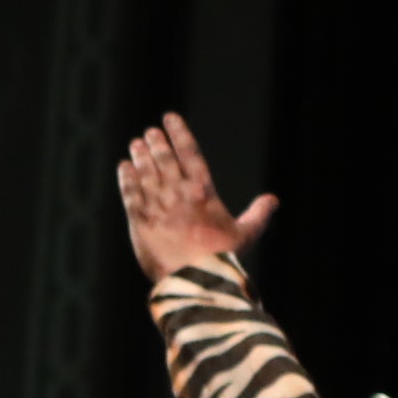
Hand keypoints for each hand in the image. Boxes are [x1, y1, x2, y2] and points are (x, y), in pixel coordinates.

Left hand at [120, 113, 276, 285]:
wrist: (194, 279)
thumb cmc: (222, 257)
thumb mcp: (245, 234)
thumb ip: (258, 214)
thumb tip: (273, 200)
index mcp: (203, 191)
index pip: (190, 153)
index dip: (179, 133)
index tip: (170, 118)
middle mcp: (178, 193)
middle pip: (164, 159)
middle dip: (156, 143)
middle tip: (150, 133)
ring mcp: (157, 205)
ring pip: (146, 172)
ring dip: (140, 156)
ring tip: (136, 145)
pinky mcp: (140, 221)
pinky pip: (130, 193)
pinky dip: (126, 178)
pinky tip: (124, 167)